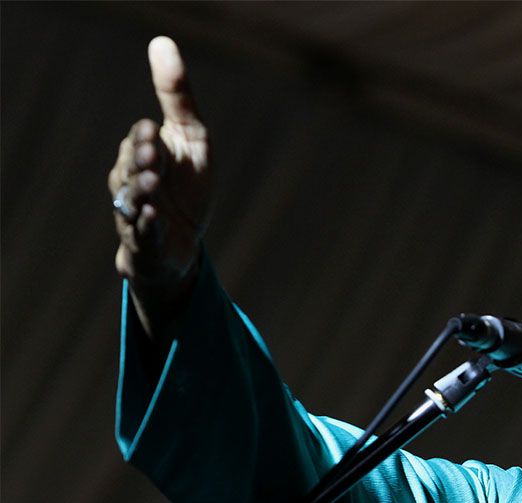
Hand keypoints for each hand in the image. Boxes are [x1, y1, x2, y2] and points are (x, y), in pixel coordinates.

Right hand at [108, 36, 209, 304]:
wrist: (185, 244)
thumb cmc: (187, 187)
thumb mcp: (192, 140)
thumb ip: (178, 97)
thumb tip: (162, 41)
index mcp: (142, 156)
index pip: (139, 141)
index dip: (144, 137)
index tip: (153, 130)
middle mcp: (132, 184)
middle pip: (130, 169)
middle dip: (140, 162)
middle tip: (153, 155)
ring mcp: (136, 215)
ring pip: (131, 201)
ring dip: (142, 191)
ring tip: (154, 183)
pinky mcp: (146, 244)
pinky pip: (143, 234)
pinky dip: (148, 226)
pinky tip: (155, 217)